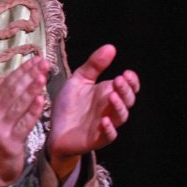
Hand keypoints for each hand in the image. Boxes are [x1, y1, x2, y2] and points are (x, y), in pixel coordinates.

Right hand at [0, 56, 49, 186]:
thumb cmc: (1, 139)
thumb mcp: (3, 117)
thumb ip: (12, 100)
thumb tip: (25, 79)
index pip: (9, 82)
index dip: (23, 69)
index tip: (37, 58)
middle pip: (14, 89)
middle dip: (29, 74)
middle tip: (44, 62)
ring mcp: (1, 126)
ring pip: (18, 104)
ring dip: (31, 88)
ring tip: (43, 76)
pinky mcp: (10, 140)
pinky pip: (24, 123)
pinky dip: (32, 111)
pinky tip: (42, 100)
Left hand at [47, 44, 139, 181]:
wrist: (54, 130)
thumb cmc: (69, 106)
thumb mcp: (79, 80)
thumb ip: (94, 65)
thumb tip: (111, 47)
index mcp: (109, 93)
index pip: (129, 88)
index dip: (132, 82)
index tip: (127, 73)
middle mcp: (110, 109)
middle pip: (128, 100)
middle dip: (126, 90)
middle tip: (119, 80)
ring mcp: (106, 124)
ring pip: (121, 117)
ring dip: (119, 107)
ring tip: (112, 96)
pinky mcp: (97, 139)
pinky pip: (109, 136)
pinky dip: (109, 129)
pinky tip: (104, 121)